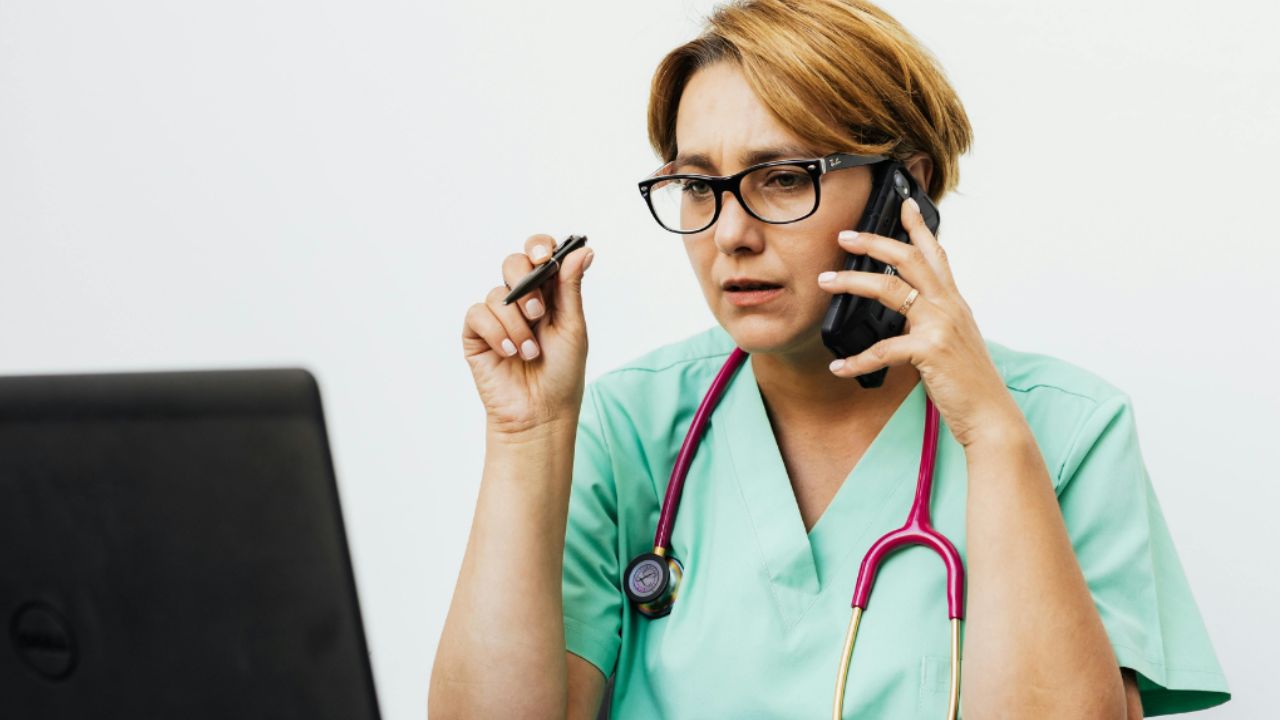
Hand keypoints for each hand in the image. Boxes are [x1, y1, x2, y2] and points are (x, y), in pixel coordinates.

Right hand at [462, 234, 594, 435]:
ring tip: (530, 352)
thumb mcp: (572, 326)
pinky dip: (495, 333)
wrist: (540, 413)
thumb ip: (571, 287)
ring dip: (517, 324)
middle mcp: (521, 300)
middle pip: (513, 263)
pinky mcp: (476, 335)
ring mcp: (497, 317)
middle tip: (539, 313)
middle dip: (526, 283)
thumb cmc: (561, 374)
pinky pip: (478, 315)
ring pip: (497, 294)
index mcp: (548, 293)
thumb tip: (584, 250)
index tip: (544, 254)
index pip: (539, 254)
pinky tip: (509, 352)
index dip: (539, 246)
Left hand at [816, 199, 1018, 446]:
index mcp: (953, 302)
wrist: (991, 414)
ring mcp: (940, 326)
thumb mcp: (953, 341)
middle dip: (874, 241)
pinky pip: (883, 349)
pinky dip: (856, 359)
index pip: (936, 254)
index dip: (918, 227)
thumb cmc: (969, 382)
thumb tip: (905, 317)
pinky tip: (839, 366)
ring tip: (826, 282)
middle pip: (909, 259)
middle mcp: (949, 306)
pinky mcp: (930, 351)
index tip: (903, 204)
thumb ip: (931, 323)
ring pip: (890, 289)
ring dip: (852, 282)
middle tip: (845, 235)